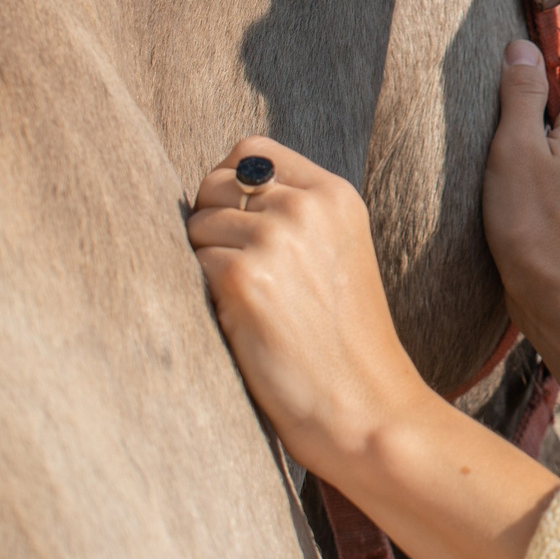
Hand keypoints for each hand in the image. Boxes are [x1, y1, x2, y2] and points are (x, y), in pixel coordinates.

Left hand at [187, 137, 559, 558]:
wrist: (365, 408)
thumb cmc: (343, 343)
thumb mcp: (336, 254)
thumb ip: (292, 214)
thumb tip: (215, 189)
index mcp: (336, 195)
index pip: (251, 150)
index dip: (230, 186)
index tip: (241, 228)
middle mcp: (308, 206)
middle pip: (215, 182)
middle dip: (214, 224)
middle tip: (244, 276)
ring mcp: (277, 239)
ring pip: (199, 224)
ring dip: (208, 263)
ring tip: (250, 305)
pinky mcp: (245, 279)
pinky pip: (193, 265)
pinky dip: (206, 295)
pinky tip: (244, 324)